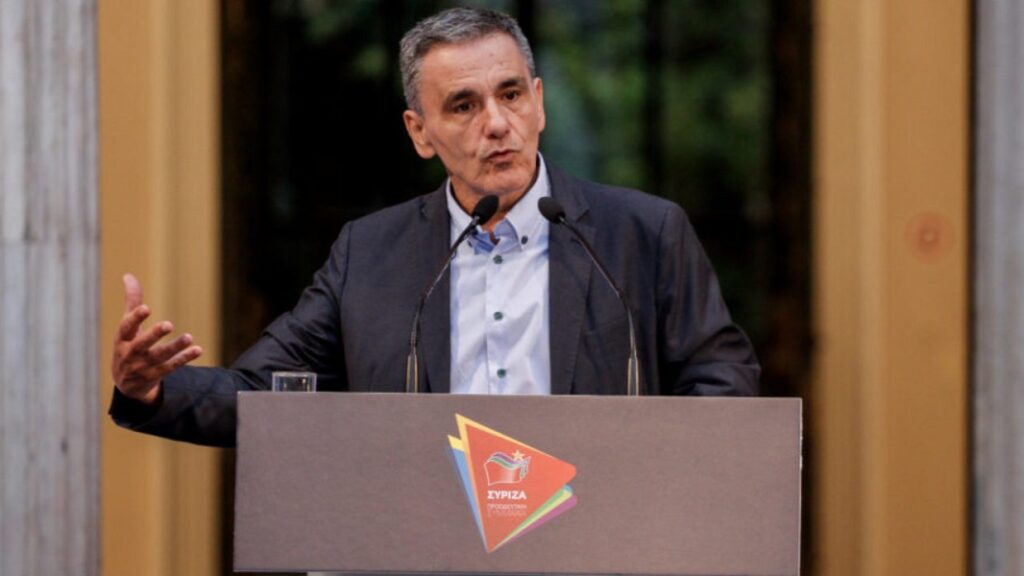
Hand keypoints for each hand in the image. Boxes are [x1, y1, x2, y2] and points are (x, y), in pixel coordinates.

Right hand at [112, 273, 202, 404]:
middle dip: (154, 335)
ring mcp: (142, 367)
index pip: (126, 328)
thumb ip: (131, 302)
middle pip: (141, 345)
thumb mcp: (127, 327)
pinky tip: (196, 350)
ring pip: (159, 357)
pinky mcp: (154, 376)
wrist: (127, 384)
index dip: (135, 318)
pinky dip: (183, 359)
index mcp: (122, 338)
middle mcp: (130, 353)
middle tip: (168, 324)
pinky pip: (170, 367)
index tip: (146, 308)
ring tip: (189, 337)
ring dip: (174, 347)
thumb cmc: (128, 346)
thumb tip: (128, 275)